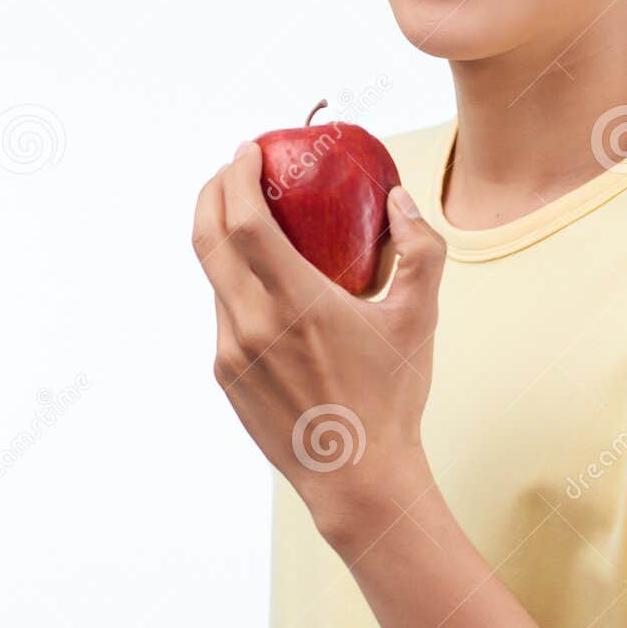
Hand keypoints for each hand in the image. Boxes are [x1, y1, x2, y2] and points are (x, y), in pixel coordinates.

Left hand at [191, 141, 445, 546]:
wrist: (358, 478)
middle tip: (233, 169)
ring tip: (250, 222)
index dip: (236, 175)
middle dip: (212, 191)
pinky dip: (235, 284)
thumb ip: (420, 250)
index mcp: (295, 302)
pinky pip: (223, 313)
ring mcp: (231, 351)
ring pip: (213, 277)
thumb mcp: (418, 318)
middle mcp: (251, 323)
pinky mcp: (226, 375)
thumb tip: (401, 200)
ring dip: (223, 238)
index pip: (243, 220)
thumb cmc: (392, 397)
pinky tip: (265, 284)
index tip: (248, 149)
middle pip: (206, 237)